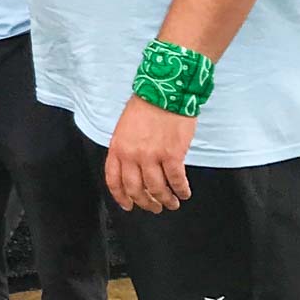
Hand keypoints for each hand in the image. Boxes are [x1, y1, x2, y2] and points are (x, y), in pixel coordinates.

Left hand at [104, 96, 195, 212]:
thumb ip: (126, 149)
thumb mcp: (124, 128)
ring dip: (165, 200)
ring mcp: (152, 156)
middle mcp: (132, 155)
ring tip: (172, 203)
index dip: (121, 197)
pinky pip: (177, 180)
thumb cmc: (145, 106)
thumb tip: (133, 170)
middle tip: (154, 208)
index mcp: (117, 148)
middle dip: (145, 203)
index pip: (114, 180)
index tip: (128, 205)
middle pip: (136, 189)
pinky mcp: (173, 155)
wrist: (165, 92)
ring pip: (157, 189)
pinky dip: (181, 190)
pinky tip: (184, 193)